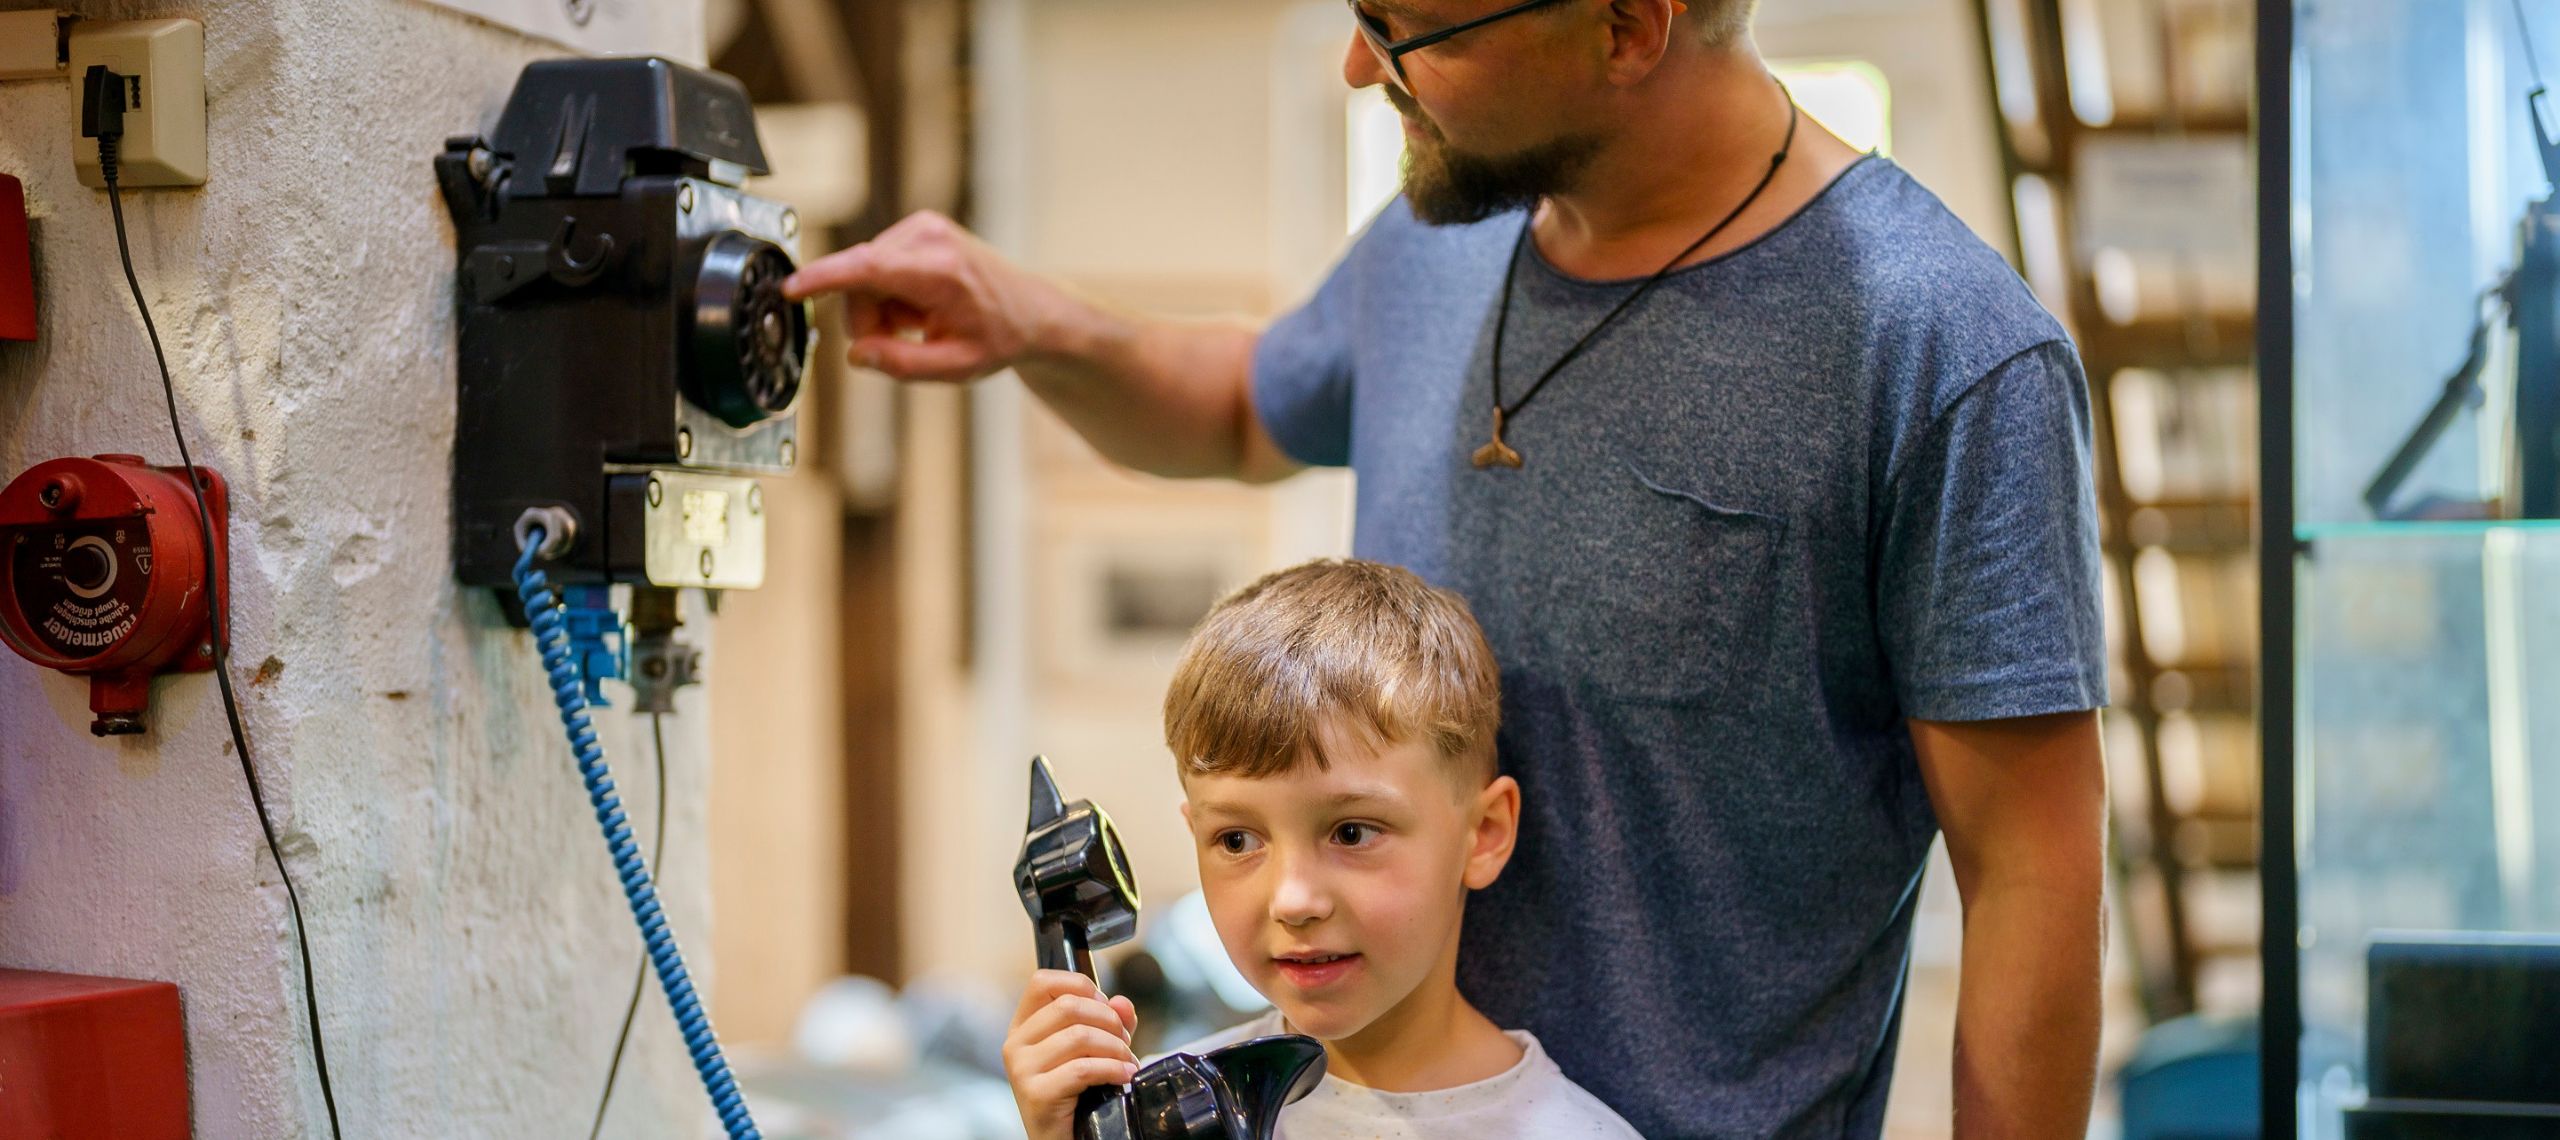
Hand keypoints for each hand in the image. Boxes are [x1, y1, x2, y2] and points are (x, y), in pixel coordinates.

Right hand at [782, 209, 1055, 381]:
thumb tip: (857, 354)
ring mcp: (923, 226)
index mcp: (942, 271)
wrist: (1031, 309)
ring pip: (864, 274)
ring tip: (920, 321)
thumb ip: (903, 364)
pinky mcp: (917, 227)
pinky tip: (920, 305)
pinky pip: (876, 264)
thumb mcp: (956, 366)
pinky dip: (889, 292)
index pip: (868, 268)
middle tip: (903, 340)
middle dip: (868, 318)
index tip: (791, 288)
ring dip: (880, 307)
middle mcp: (929, 238)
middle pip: (860, 280)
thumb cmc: (999, 336)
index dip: (824, 278)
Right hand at [1002, 969, 1140, 1139]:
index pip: (1042, 981)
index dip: (1081, 986)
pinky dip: (1113, 1070)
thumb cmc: (1077, 1094)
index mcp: (1023, 1026)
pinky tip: (1124, 1076)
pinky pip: (1083, 1069)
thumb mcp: (1094, 1049)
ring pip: (1079, 1036)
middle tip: (1124, 1043)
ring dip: (1116, 1048)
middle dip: (1108, 1021)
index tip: (1105, 1007)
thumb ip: (1109, 1021)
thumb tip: (1122, 1003)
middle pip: (1068, 1005)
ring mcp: (1021, 1070)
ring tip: (1126, 1063)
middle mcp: (1015, 1044)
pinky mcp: (1036, 1094)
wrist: (1065, 1139)